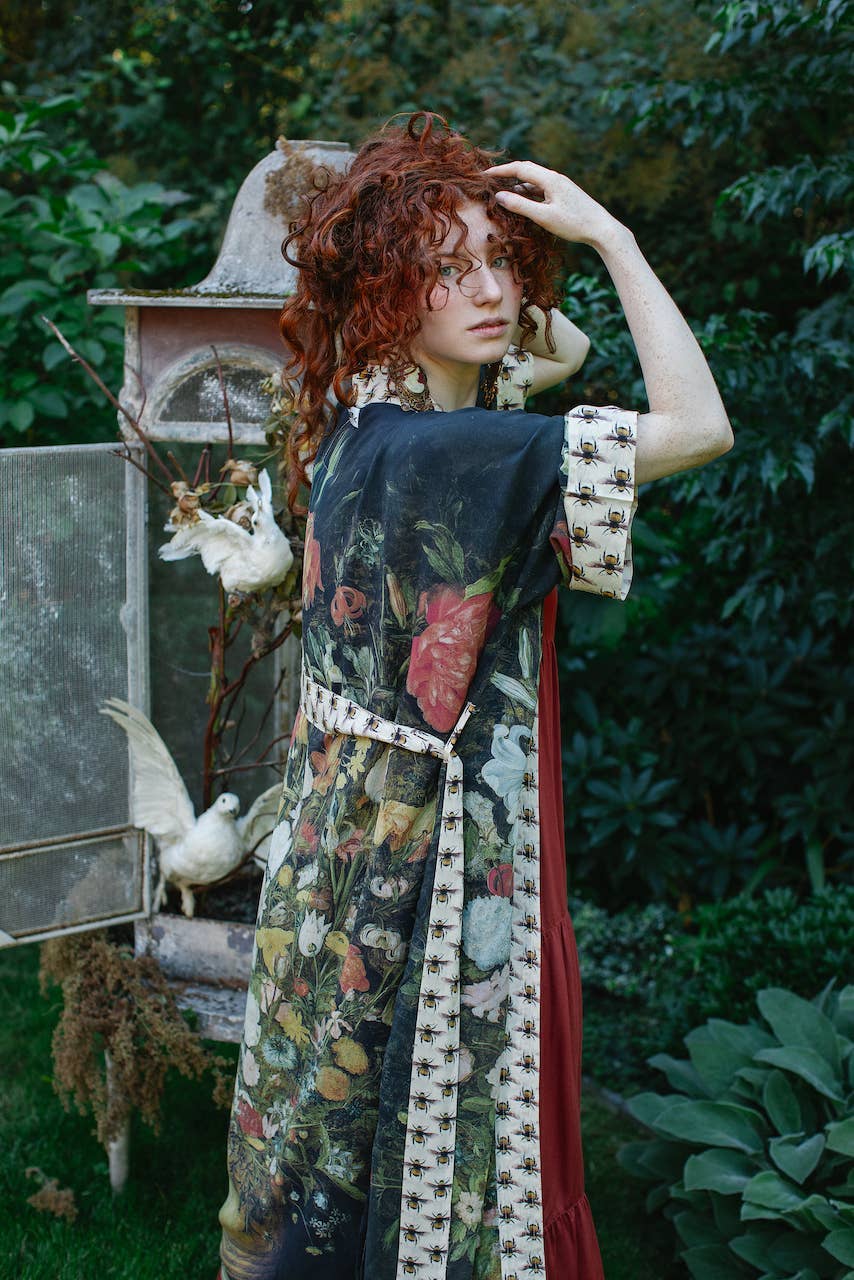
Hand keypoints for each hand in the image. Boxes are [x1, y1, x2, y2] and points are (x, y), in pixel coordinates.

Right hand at [485, 160, 622, 249]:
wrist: (602, 229)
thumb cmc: (574, 224)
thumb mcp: (544, 217)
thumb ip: (521, 206)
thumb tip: (500, 196)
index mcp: (550, 179)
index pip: (520, 168)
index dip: (500, 171)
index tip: (484, 175)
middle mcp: (555, 178)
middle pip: (526, 170)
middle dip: (507, 174)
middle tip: (490, 180)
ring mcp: (561, 186)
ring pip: (534, 181)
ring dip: (518, 185)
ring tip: (502, 193)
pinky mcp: (564, 194)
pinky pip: (542, 189)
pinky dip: (529, 193)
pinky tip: (523, 202)